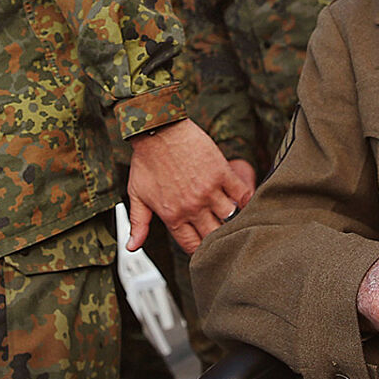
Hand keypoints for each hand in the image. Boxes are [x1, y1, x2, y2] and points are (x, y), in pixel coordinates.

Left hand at [126, 119, 253, 253]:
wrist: (157, 130)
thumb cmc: (146, 160)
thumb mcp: (136, 194)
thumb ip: (138, 223)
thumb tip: (131, 247)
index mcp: (172, 215)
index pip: (192, 246)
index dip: (199, 249)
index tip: (203, 245)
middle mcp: (192, 206)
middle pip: (214, 235)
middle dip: (217, 237)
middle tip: (218, 231)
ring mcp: (208, 190)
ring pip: (230, 216)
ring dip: (230, 217)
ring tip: (229, 214)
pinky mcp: (221, 172)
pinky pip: (242, 194)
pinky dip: (246, 199)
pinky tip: (244, 200)